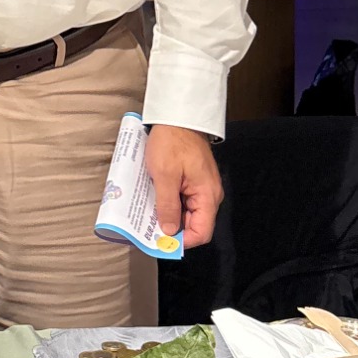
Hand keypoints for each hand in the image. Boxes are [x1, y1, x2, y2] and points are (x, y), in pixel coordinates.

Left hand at [145, 123, 221, 249]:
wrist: (176, 116)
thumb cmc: (171, 141)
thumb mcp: (164, 175)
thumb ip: (167, 206)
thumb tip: (169, 231)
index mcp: (207, 195)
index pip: (202, 232)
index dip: (182, 242)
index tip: (161, 242)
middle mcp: (209, 194)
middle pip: (194, 224)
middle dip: (173, 229)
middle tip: (149, 229)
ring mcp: (201, 187)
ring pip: (187, 212)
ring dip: (169, 216)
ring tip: (149, 215)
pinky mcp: (193, 180)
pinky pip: (183, 200)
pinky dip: (170, 203)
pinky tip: (154, 201)